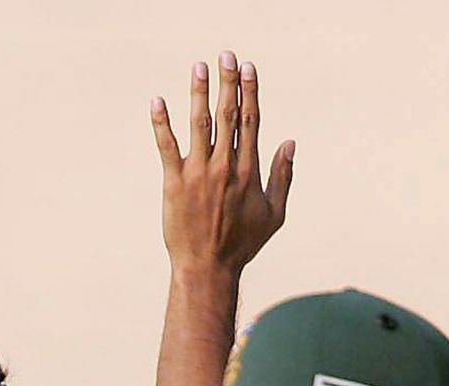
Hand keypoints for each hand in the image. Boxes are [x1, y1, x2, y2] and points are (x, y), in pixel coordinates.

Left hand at [153, 53, 294, 277]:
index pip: (251, 121)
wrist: (208, 268)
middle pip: (228, 115)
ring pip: (200, 124)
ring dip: (199, 93)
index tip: (247, 68)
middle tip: (226, 55)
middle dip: (227, 83)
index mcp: (249, 170)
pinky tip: (157, 102)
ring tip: (199, 67)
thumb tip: (291, 143)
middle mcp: (226, 167)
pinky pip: (167, 147)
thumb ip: (283, 176)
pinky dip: (161, 123)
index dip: (249, 92)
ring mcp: (199, 174)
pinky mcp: (175, 184)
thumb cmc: (243, 244)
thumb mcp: (275, 214)